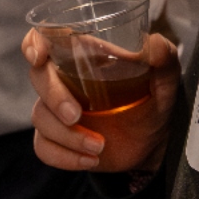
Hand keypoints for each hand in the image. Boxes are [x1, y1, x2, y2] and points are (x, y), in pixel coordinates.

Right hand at [21, 28, 179, 172]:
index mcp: (82, 55)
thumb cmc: (151, 99)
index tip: (39, 57)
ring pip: (41, 117)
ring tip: (99, 146)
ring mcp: (57, 111)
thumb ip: (163, 57)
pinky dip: (64, 157)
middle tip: (76, 115)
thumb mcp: (164, 77)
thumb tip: (153, 45)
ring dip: (68, 135)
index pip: (45, 38)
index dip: (34, 44)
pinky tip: (90, 159)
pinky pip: (44, 147)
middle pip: (38, 78)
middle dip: (54, 98)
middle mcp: (63, 79)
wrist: (152, 142)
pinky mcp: (57, 139)